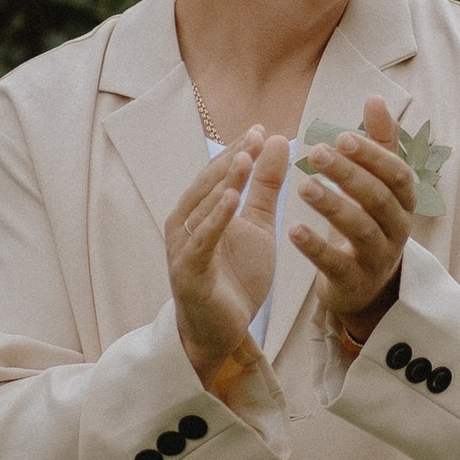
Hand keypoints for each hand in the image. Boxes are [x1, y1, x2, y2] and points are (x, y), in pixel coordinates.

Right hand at [166, 130, 290, 396]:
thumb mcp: (258, 226)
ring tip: (245, 158)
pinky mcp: (188, 271)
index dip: (239, 151)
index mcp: (200, 210)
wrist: (222, 331)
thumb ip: (265, 186)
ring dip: (223, 182)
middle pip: (208, 184)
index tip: (262, 129)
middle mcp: (185, 223)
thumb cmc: (235, 276)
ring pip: (202, 208)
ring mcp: (183, 246)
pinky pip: (202, 240)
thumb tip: (276, 141)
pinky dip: (215, 219)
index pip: (219, 173)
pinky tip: (231, 200)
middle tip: (256, 135)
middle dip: (232, 159)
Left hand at [290, 95, 416, 340]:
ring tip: (302, 186)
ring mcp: (378, 258)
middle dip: (349, 175)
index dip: (373, 155)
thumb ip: (378, 144)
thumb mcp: (378, 184)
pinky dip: (315, 247)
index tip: (341, 136)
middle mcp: (397, 229)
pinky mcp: (354, 282)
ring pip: (361, 230)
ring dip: (333, 205)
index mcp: (404, 202)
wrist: (367, 287)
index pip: (397, 175)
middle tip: (315, 153)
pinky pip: (336, 264)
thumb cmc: (370, 223)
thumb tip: (375, 98)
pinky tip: (293, 230)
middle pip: (379, 199)